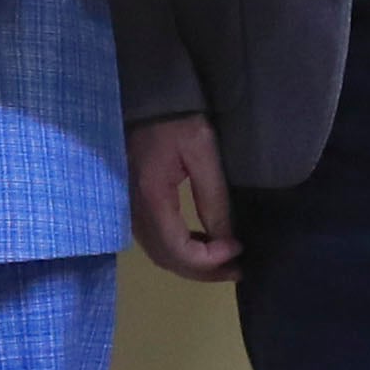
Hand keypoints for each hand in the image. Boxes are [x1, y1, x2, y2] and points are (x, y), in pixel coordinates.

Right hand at [128, 113, 239, 282]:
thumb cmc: (176, 120)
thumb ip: (214, 198)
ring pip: (160, 254)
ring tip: (225, 260)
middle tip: (238, 268)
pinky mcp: (134, 204)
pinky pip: (156, 240)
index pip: (178, 250)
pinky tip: (203, 241)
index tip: (238, 247)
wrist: (147, 99)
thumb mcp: (202, 151)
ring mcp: (131, 209)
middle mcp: (135, 210)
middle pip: (167, 259)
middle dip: (204, 271)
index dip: (210, 259)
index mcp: (152, 197)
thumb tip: (226, 239)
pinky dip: (180, 250)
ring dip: (192, 263)